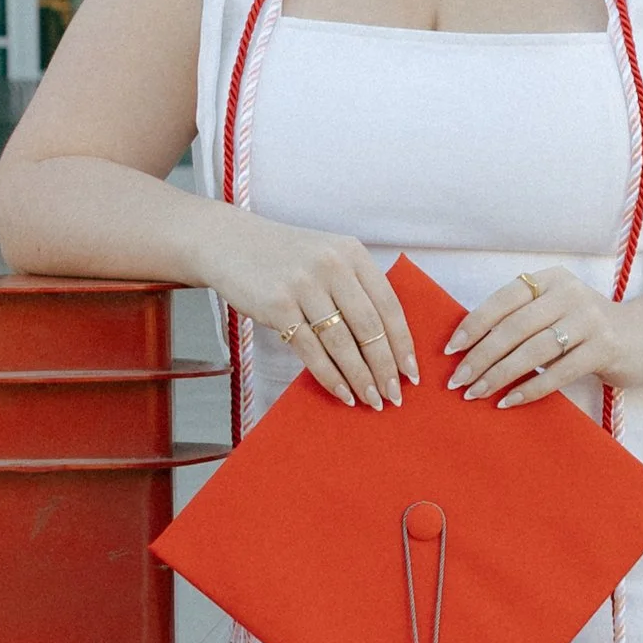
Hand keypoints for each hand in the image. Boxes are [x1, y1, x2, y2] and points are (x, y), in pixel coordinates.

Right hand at [210, 216, 417, 408]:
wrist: (231, 243)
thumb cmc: (285, 258)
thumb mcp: (328, 258)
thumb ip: (356, 288)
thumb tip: (386, 343)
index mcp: (353, 254)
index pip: (389, 305)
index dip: (403, 343)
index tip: (411, 372)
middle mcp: (332, 266)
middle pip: (370, 328)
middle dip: (385, 367)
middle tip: (394, 395)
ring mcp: (304, 285)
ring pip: (342, 343)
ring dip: (360, 377)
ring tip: (371, 400)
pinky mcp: (277, 305)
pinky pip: (311, 350)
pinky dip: (330, 377)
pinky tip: (342, 393)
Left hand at [445, 264, 632, 407]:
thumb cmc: (586, 328)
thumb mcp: (555, 311)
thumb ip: (522, 319)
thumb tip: (468, 345)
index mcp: (551, 280)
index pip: (503, 300)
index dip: (474, 324)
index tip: (451, 350)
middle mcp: (569, 294)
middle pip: (514, 328)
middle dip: (481, 357)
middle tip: (458, 381)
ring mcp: (589, 320)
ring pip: (534, 351)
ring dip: (500, 375)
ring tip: (476, 394)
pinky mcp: (604, 348)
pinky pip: (558, 372)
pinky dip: (530, 389)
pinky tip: (509, 401)